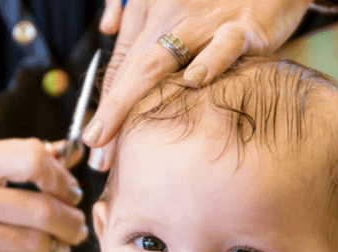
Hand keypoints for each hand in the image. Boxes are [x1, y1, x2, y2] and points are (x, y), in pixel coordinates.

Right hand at [0, 139, 87, 251]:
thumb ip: (20, 159)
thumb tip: (71, 152)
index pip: (33, 159)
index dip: (64, 180)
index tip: (72, 194)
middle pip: (43, 209)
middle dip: (72, 222)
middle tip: (77, 228)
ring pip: (37, 245)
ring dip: (63, 249)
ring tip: (65, 248)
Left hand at [83, 0, 313, 171]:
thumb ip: (136, 14)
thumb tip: (108, 28)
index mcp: (149, 8)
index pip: (121, 63)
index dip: (106, 103)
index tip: (95, 139)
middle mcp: (169, 12)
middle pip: (132, 68)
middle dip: (111, 113)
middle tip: (98, 152)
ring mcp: (204, 20)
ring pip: (160, 60)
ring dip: (133, 101)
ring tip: (120, 138)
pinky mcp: (242, 27)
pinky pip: (223, 46)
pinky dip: (209, 62)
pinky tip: (195, 82)